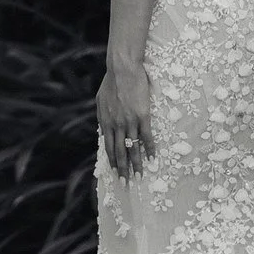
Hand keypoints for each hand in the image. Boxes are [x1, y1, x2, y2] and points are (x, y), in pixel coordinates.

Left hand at [97, 63, 156, 181]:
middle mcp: (117, 125)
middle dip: (123, 169)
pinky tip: (153, 159)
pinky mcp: (143, 116)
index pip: (109, 147)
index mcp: (106, 122)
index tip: (116, 172)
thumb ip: (103, 116)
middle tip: (126, 183)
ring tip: (140, 176)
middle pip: (120, 152)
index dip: (113, 161)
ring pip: (133, 148)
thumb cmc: (111, 81)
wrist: (122, 69)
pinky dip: (150, 149)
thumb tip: (103, 127)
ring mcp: (130, 121)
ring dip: (136, 164)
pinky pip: (147, 137)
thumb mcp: (101, 100)